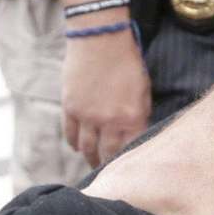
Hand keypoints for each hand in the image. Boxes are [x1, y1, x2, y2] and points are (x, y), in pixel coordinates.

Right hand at [61, 30, 151, 167]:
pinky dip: (74, 143)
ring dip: (90, 158)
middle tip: (110, 175)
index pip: (130, 150)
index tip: (129, 170)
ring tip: (94, 164)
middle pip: (107, 154)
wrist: (100, 39)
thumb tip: (134, 135)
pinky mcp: (70, 107)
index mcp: (132, 117)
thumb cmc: (127, 62)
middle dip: (109, 166)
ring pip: (87, 148)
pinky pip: (70, 134)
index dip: (129, 162)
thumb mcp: (143, 90)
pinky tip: (78, 147)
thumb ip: (139, 115)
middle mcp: (109, 121)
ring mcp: (87, 116)